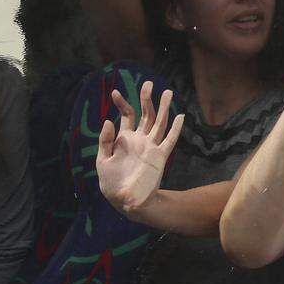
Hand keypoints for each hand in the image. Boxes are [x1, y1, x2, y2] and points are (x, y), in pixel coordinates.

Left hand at [97, 81, 184, 218]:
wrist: (124, 201)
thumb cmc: (112, 183)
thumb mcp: (102, 161)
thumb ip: (105, 141)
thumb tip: (109, 120)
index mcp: (125, 139)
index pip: (127, 115)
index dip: (122, 103)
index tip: (115, 93)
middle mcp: (140, 140)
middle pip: (146, 114)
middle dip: (146, 99)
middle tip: (148, 83)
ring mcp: (151, 147)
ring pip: (159, 123)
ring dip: (163, 108)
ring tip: (167, 92)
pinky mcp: (159, 157)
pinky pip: (169, 140)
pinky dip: (175, 128)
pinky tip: (180, 116)